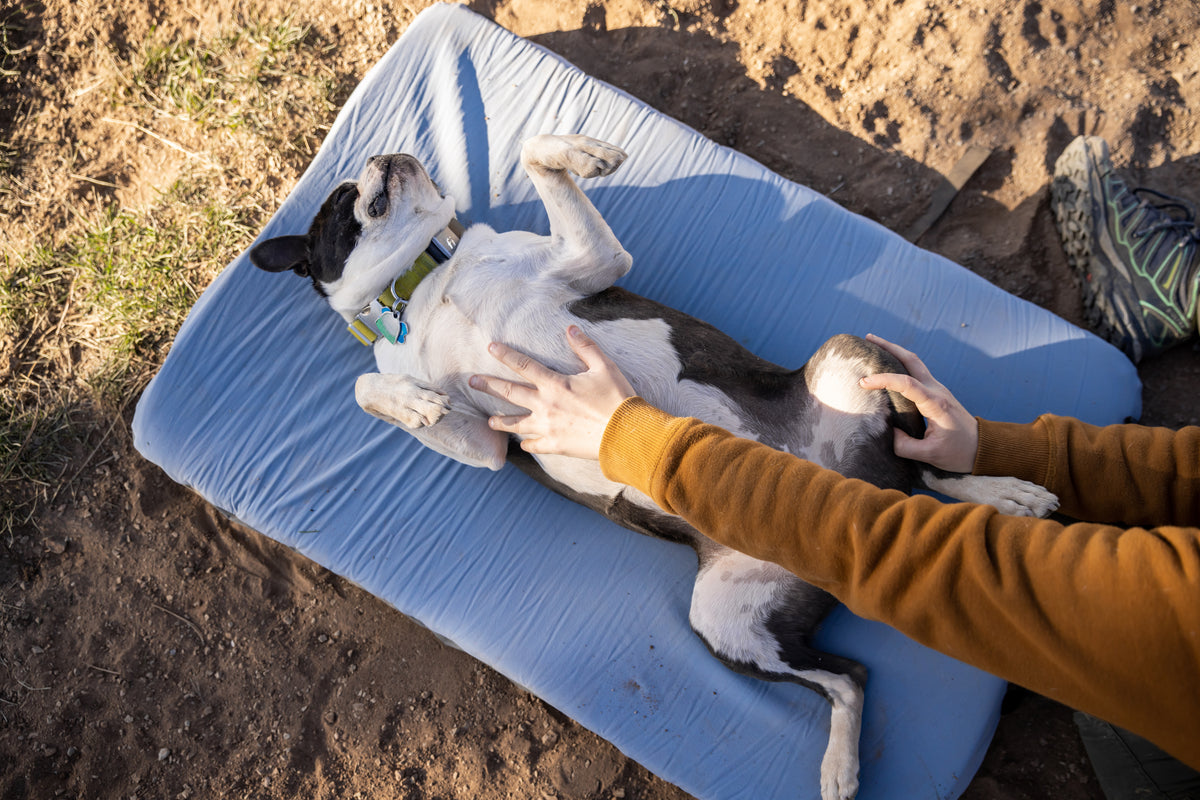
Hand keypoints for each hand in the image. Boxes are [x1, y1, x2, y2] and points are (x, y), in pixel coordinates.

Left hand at [468, 326, 634, 459]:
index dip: (506, 354)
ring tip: (489, 421)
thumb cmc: (617, 398)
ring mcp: (548, 427)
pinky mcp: (556, 445)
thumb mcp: (604, 367)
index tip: (491, 347)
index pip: (524, 365)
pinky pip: (534, 445)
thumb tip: (570, 328)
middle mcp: (545, 406)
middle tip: (472, 382)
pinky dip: (527, 444)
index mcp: (555, 384)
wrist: (626, 434)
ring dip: (500, 422)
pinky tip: (523, 443)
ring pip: (516, 424)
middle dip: (489, 385)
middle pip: (510, 393)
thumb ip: (585, 347)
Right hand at [858, 333, 978, 473]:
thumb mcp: (930, 455)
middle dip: (889, 347)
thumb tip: (887, 432)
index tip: (864, 382)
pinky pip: (916, 373)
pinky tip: (888, 367)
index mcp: (935, 404)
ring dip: (895, 352)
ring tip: (874, 347)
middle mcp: (937, 390)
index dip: (883, 379)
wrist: (984, 448)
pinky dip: (900, 365)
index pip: (906, 383)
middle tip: (868, 338)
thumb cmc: (959, 453)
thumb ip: (904, 446)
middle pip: (912, 360)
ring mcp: (937, 389)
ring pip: (914, 363)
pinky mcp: (936, 394)